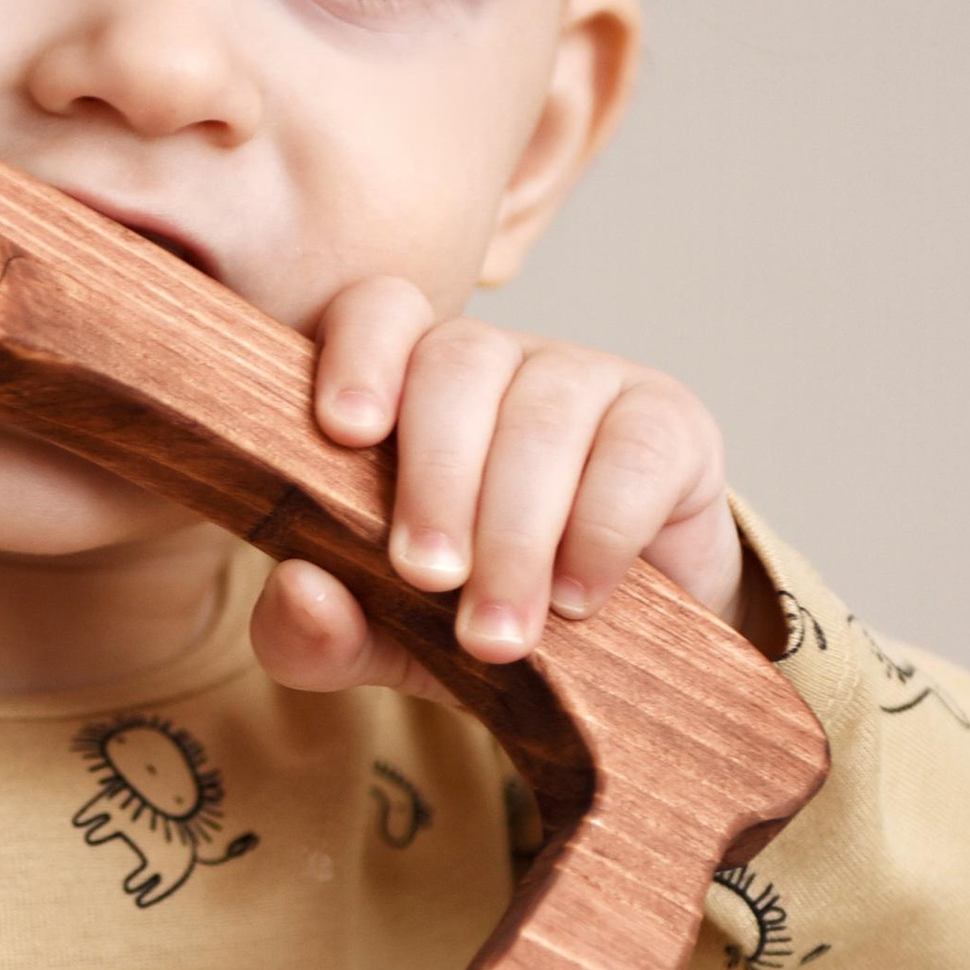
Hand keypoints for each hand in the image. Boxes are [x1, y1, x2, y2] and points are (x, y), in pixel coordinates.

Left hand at [251, 282, 747, 703]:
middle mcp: (495, 364)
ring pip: (543, 415)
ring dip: (515, 531)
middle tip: (429, 579)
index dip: (360, 355)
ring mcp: (587, 380)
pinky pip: (634, 453)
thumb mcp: (384, 640)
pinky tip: (576, 598)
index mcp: (407, 386)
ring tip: (498, 632)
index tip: (344, 431)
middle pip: (459, 363)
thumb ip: (318, 633)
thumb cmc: (473, 614)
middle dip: (437, 479)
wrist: (617, 655)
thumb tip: (299, 589)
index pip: (379, 314)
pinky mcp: (670, 423)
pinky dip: (600, 533)